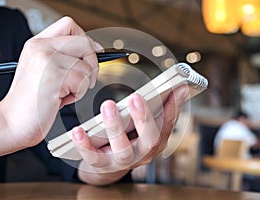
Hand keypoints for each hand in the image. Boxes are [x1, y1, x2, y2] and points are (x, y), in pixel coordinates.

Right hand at [0, 17, 101, 147]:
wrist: (11, 123)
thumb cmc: (30, 102)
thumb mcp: (43, 70)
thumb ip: (63, 56)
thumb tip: (94, 49)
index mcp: (37, 44)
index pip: (69, 25)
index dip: (86, 39)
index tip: (92, 54)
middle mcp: (41, 48)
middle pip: (84, 42)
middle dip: (92, 64)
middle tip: (82, 80)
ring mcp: (47, 60)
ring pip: (87, 66)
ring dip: (82, 84)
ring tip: (64, 93)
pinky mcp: (54, 77)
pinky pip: (83, 81)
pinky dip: (77, 95)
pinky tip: (60, 99)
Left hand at [71, 85, 188, 184]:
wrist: (110, 162)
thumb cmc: (131, 137)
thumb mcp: (149, 124)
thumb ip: (165, 107)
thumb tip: (182, 87)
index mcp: (156, 140)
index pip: (168, 124)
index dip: (173, 107)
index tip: (176, 87)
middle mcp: (143, 154)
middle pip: (149, 139)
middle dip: (143, 118)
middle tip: (136, 97)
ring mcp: (123, 162)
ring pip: (123, 151)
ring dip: (115, 127)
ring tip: (108, 106)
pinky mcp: (103, 165)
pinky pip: (94, 158)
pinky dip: (85, 145)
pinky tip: (77, 130)